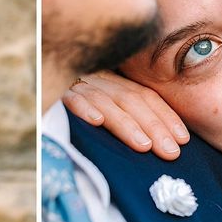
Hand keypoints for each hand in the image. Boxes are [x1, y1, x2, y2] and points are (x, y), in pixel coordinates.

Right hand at [62, 70, 189, 159]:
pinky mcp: (52, 89)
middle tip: (171, 152)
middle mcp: (96, 77)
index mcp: (111, 78)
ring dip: (126, 124)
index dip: (165, 115)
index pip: (143, 94)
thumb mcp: (100, 100)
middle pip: (130, 99)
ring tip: (143, 146)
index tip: (183, 139)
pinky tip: (96, 121)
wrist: (37, 68)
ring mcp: (74, 82)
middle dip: (154, 126)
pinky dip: (84, 107)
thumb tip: (154, 143)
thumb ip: (122, 112)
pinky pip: (70, 97)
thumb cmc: (70, 99)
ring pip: (106, 100)